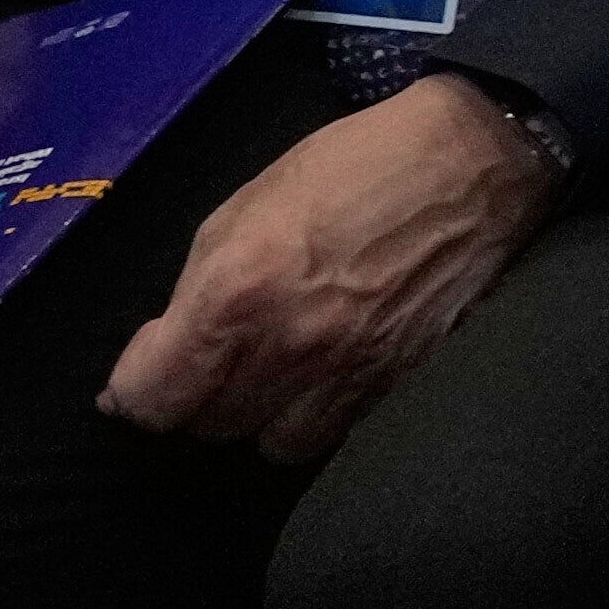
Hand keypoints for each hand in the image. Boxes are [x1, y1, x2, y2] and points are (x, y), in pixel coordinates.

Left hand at [100, 75, 550, 460]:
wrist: (472, 162)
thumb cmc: (351, 166)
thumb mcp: (243, 208)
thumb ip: (199, 287)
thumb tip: (172, 345)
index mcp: (236, 292)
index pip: (153, 397)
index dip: (135, 391)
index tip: (146, 370)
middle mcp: (288, 346)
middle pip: (206, 427)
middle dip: (195, 399)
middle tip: (209, 363)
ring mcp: (348, 372)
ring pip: (266, 446)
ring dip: (254, 417)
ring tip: (263, 380)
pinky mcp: (397, 382)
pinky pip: (330, 436)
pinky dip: (308, 418)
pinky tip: (314, 381)